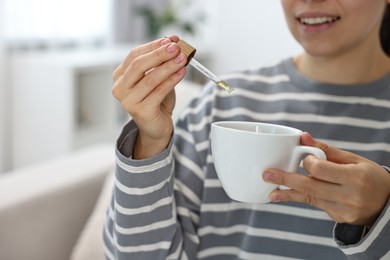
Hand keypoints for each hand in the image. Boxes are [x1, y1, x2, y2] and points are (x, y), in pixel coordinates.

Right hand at [112, 35, 186, 158]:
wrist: (156, 126)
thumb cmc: (156, 100)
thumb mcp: (158, 77)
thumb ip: (162, 61)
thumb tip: (174, 41)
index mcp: (120, 76)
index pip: (134, 55)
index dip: (153, 46)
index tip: (171, 40)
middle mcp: (119, 88)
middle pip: (139, 65)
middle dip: (159, 54)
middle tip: (177, 48)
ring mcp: (128, 101)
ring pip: (150, 78)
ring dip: (168, 66)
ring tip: (182, 59)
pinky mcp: (140, 111)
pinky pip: (158, 92)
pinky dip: (172, 80)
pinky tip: (181, 73)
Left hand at [263, 132, 389, 226]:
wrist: (388, 204)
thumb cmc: (370, 177)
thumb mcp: (353, 159)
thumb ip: (326, 150)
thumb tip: (302, 136)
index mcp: (356, 177)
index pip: (321, 169)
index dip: (308, 162)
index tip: (305, 158)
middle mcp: (350, 196)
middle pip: (310, 186)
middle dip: (285, 180)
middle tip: (266, 175)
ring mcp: (344, 210)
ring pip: (309, 198)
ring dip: (288, 193)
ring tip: (271, 191)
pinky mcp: (338, 218)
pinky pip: (315, 204)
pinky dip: (302, 197)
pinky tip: (288, 194)